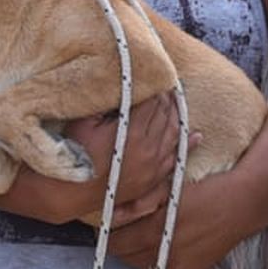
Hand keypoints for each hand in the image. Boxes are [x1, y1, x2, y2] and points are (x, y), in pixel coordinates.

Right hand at [69, 92, 194, 226]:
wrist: (72, 193)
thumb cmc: (74, 154)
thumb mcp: (85, 121)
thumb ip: (105, 101)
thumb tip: (123, 84)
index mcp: (132, 133)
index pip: (153, 102)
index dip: (154, 87)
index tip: (153, 75)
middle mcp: (148, 150)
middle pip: (165, 115)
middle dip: (166, 97)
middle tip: (165, 83)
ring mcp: (153, 166)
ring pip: (174, 134)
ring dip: (176, 115)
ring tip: (175, 100)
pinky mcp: (152, 179)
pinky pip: (176, 158)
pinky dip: (187, 144)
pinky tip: (196, 136)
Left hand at [110, 169, 246, 268]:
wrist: (243, 204)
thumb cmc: (205, 189)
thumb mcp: (169, 188)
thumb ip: (139, 202)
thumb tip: (111, 214)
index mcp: (158, 229)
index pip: (117, 243)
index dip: (109, 235)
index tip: (108, 226)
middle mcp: (167, 253)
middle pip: (127, 258)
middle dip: (122, 244)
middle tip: (123, 229)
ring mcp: (180, 266)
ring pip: (144, 265)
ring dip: (138, 253)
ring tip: (142, 235)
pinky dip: (158, 258)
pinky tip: (164, 242)